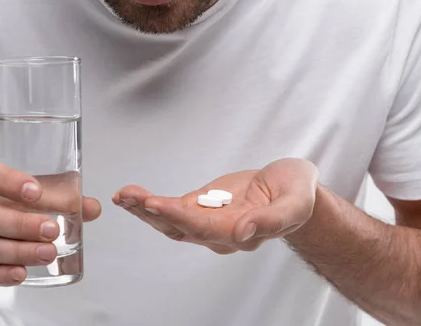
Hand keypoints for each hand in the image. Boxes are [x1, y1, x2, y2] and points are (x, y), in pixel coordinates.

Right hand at [0, 161, 100, 285]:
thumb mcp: (12, 189)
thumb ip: (53, 194)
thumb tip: (92, 207)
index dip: (8, 182)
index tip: (36, 191)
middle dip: (20, 224)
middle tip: (52, 229)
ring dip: (18, 251)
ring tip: (48, 252)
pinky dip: (1, 274)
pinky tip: (22, 273)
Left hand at [113, 158, 317, 253]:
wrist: (292, 187)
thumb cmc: (297, 193)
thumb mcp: (295, 203)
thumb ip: (272, 220)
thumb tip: (244, 231)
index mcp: (241, 233)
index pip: (204, 228)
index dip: (178, 216)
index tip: (155, 203)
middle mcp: (219, 232)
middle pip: (179, 227)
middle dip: (151, 212)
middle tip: (128, 197)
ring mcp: (208, 220)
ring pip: (170, 220)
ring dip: (144, 209)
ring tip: (123, 195)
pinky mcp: (202, 206)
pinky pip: (172, 208)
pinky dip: (150, 203)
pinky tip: (134, 195)